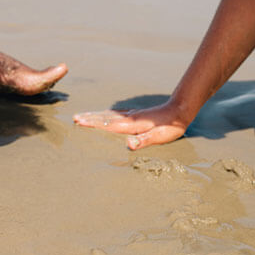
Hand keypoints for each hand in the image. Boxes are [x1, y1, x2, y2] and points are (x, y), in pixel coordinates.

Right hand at [73, 102, 189, 149]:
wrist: (179, 110)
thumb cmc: (171, 127)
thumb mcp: (160, 137)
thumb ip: (144, 141)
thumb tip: (128, 145)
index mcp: (131, 125)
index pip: (108, 125)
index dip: (92, 124)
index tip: (78, 121)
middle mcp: (129, 118)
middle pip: (104, 118)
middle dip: (89, 118)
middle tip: (74, 117)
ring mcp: (132, 114)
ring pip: (109, 114)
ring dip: (95, 115)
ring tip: (83, 115)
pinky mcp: (136, 113)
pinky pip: (116, 113)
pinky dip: (105, 113)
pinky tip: (104, 114)